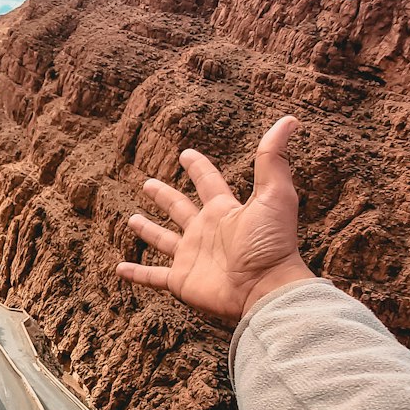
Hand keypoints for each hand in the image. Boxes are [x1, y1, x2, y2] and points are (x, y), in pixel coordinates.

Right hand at [116, 116, 313, 324]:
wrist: (265, 288)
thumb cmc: (271, 243)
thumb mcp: (274, 195)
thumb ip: (273, 158)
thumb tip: (289, 121)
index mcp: (224, 211)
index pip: (207, 182)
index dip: (197, 167)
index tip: (185, 154)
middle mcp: (205, 231)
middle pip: (180, 209)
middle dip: (164, 196)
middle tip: (148, 184)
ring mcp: (191, 256)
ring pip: (163, 240)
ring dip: (148, 231)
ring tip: (131, 219)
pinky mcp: (181, 280)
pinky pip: (153, 276)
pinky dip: (136, 274)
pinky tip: (120, 269)